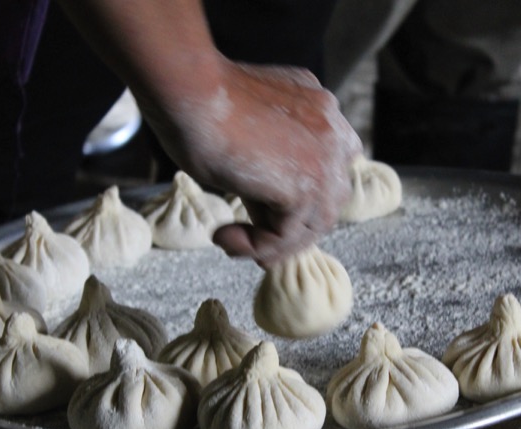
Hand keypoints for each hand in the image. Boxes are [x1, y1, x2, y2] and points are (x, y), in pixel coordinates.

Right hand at [143, 58, 362, 265]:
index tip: (257, 215)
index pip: (325, 169)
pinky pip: (286, 236)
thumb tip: (265, 202)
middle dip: (287, 226)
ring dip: (270, 243)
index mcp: (319, 110)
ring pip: (310, 225)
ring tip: (229, 241)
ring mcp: (326, 158)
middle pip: (326, 200)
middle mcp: (332, 130)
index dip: (295, 200)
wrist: (188, 89)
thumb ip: (269, 158)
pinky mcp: (306, 185)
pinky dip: (254, 246)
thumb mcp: (247, 131)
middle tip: (245, 237)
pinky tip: (223, 236)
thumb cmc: (198, 102)